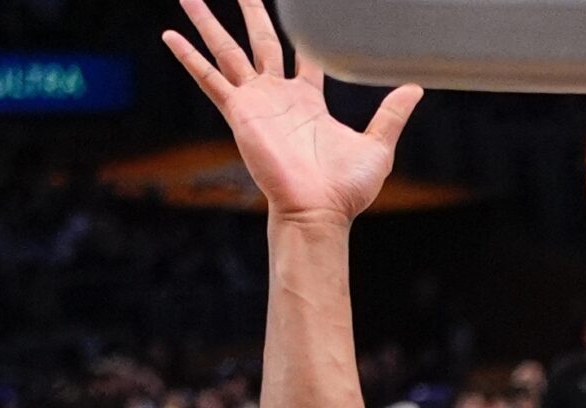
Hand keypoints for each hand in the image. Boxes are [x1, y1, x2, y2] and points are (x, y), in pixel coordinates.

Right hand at [163, 0, 419, 227]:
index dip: (303, 31)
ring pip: (228, 50)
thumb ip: (392, 114)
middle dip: (252, 11)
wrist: (319, 210)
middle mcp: (278, 96)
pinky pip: (209, 79)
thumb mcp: (378, 144)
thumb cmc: (346, 188)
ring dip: (208, 22)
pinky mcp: (239, 112)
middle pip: (261, 40)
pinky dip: (189, 57)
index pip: (303, 54)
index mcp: (308, 100)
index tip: (301, 9)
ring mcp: (255, 102)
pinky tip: (169, 36)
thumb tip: (415, 87)